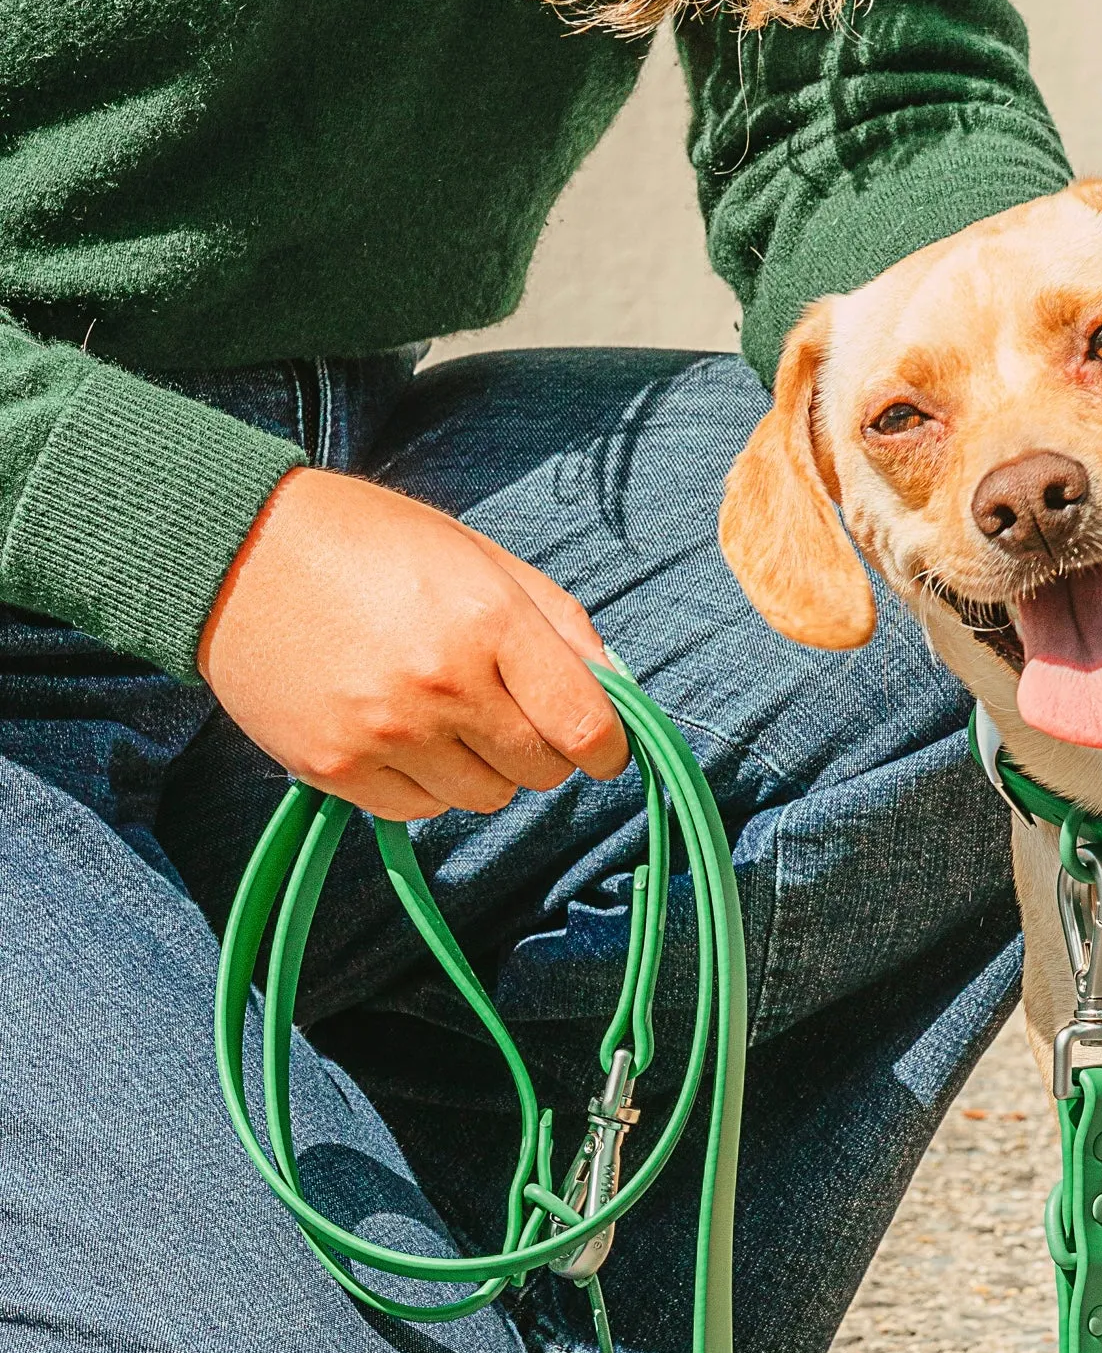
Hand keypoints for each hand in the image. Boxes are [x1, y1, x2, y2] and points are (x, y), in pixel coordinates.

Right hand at [197, 467, 628, 819]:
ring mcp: (385, 733)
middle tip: (508, 710)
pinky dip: (426, 783)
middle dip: (543, 750)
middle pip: (541, 772)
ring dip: (483, 767)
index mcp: (489, 622)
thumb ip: (558, 622)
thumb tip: (618, 689)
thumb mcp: (477, 554)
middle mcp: (442, 686)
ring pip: (484, 797)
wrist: (232, 549)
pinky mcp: (335, 768)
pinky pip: (419, 810)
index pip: (587, 726)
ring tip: (444, 713)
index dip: (609, 746)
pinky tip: (399, 732)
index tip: (602, 745)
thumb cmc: (368, 542)